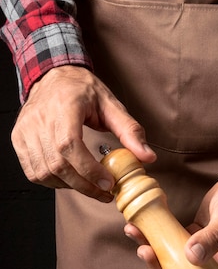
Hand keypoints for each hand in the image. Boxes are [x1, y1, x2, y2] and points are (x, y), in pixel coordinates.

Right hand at [11, 65, 155, 200]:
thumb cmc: (82, 90)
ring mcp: (25, 131)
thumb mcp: (111, 105)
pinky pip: (33, 172)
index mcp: (63, 107)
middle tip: (105, 192)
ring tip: (89, 186)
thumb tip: (148, 156)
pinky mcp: (19, 140)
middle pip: (57, 164)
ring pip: (44, 172)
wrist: (53, 76)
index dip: (88, 169)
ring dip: (69, 186)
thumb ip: (130, 131)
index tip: (108, 183)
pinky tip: (70, 179)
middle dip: (84, 185)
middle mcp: (39, 119)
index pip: (69, 145)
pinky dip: (53, 182)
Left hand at [125, 168, 217, 268]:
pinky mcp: (192, 238)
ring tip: (136, 234)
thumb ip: (214, 236)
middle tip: (145, 251)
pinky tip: (140, 227)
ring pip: (171, 263)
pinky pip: (170, 244)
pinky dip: (154, 237)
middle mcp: (212, 265)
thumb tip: (192, 257)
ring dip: (152, 254)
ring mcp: (200, 252)